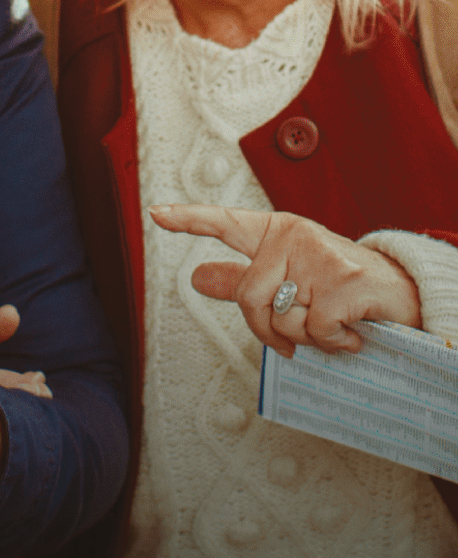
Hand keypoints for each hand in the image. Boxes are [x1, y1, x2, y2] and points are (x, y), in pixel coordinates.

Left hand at [151, 204, 421, 357]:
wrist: (402, 295)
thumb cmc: (340, 288)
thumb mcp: (288, 279)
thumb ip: (242, 279)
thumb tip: (197, 277)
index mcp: (276, 232)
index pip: (225, 223)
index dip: (188, 219)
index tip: (155, 213)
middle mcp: (295, 236)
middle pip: (249, 299)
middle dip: (271, 330)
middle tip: (305, 331)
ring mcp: (321, 256)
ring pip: (282, 320)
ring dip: (307, 339)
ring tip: (333, 325)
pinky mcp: (347, 281)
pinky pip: (315, 330)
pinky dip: (334, 343)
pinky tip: (352, 333)